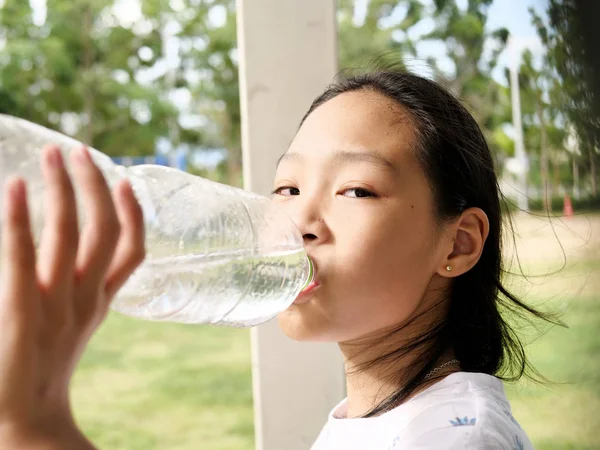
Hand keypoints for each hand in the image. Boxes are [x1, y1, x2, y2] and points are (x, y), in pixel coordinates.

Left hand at [0, 145, 144, 448]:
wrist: (22, 424)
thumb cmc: (40, 375)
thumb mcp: (71, 328)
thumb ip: (79, 294)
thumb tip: (71, 254)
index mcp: (100, 304)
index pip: (132, 251)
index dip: (134, 213)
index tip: (125, 180)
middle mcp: (86, 299)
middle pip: (105, 232)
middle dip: (96, 186)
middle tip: (80, 151)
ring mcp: (55, 304)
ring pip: (70, 234)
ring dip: (63, 188)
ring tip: (53, 154)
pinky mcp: (18, 311)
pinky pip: (22, 256)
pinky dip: (19, 218)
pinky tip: (14, 187)